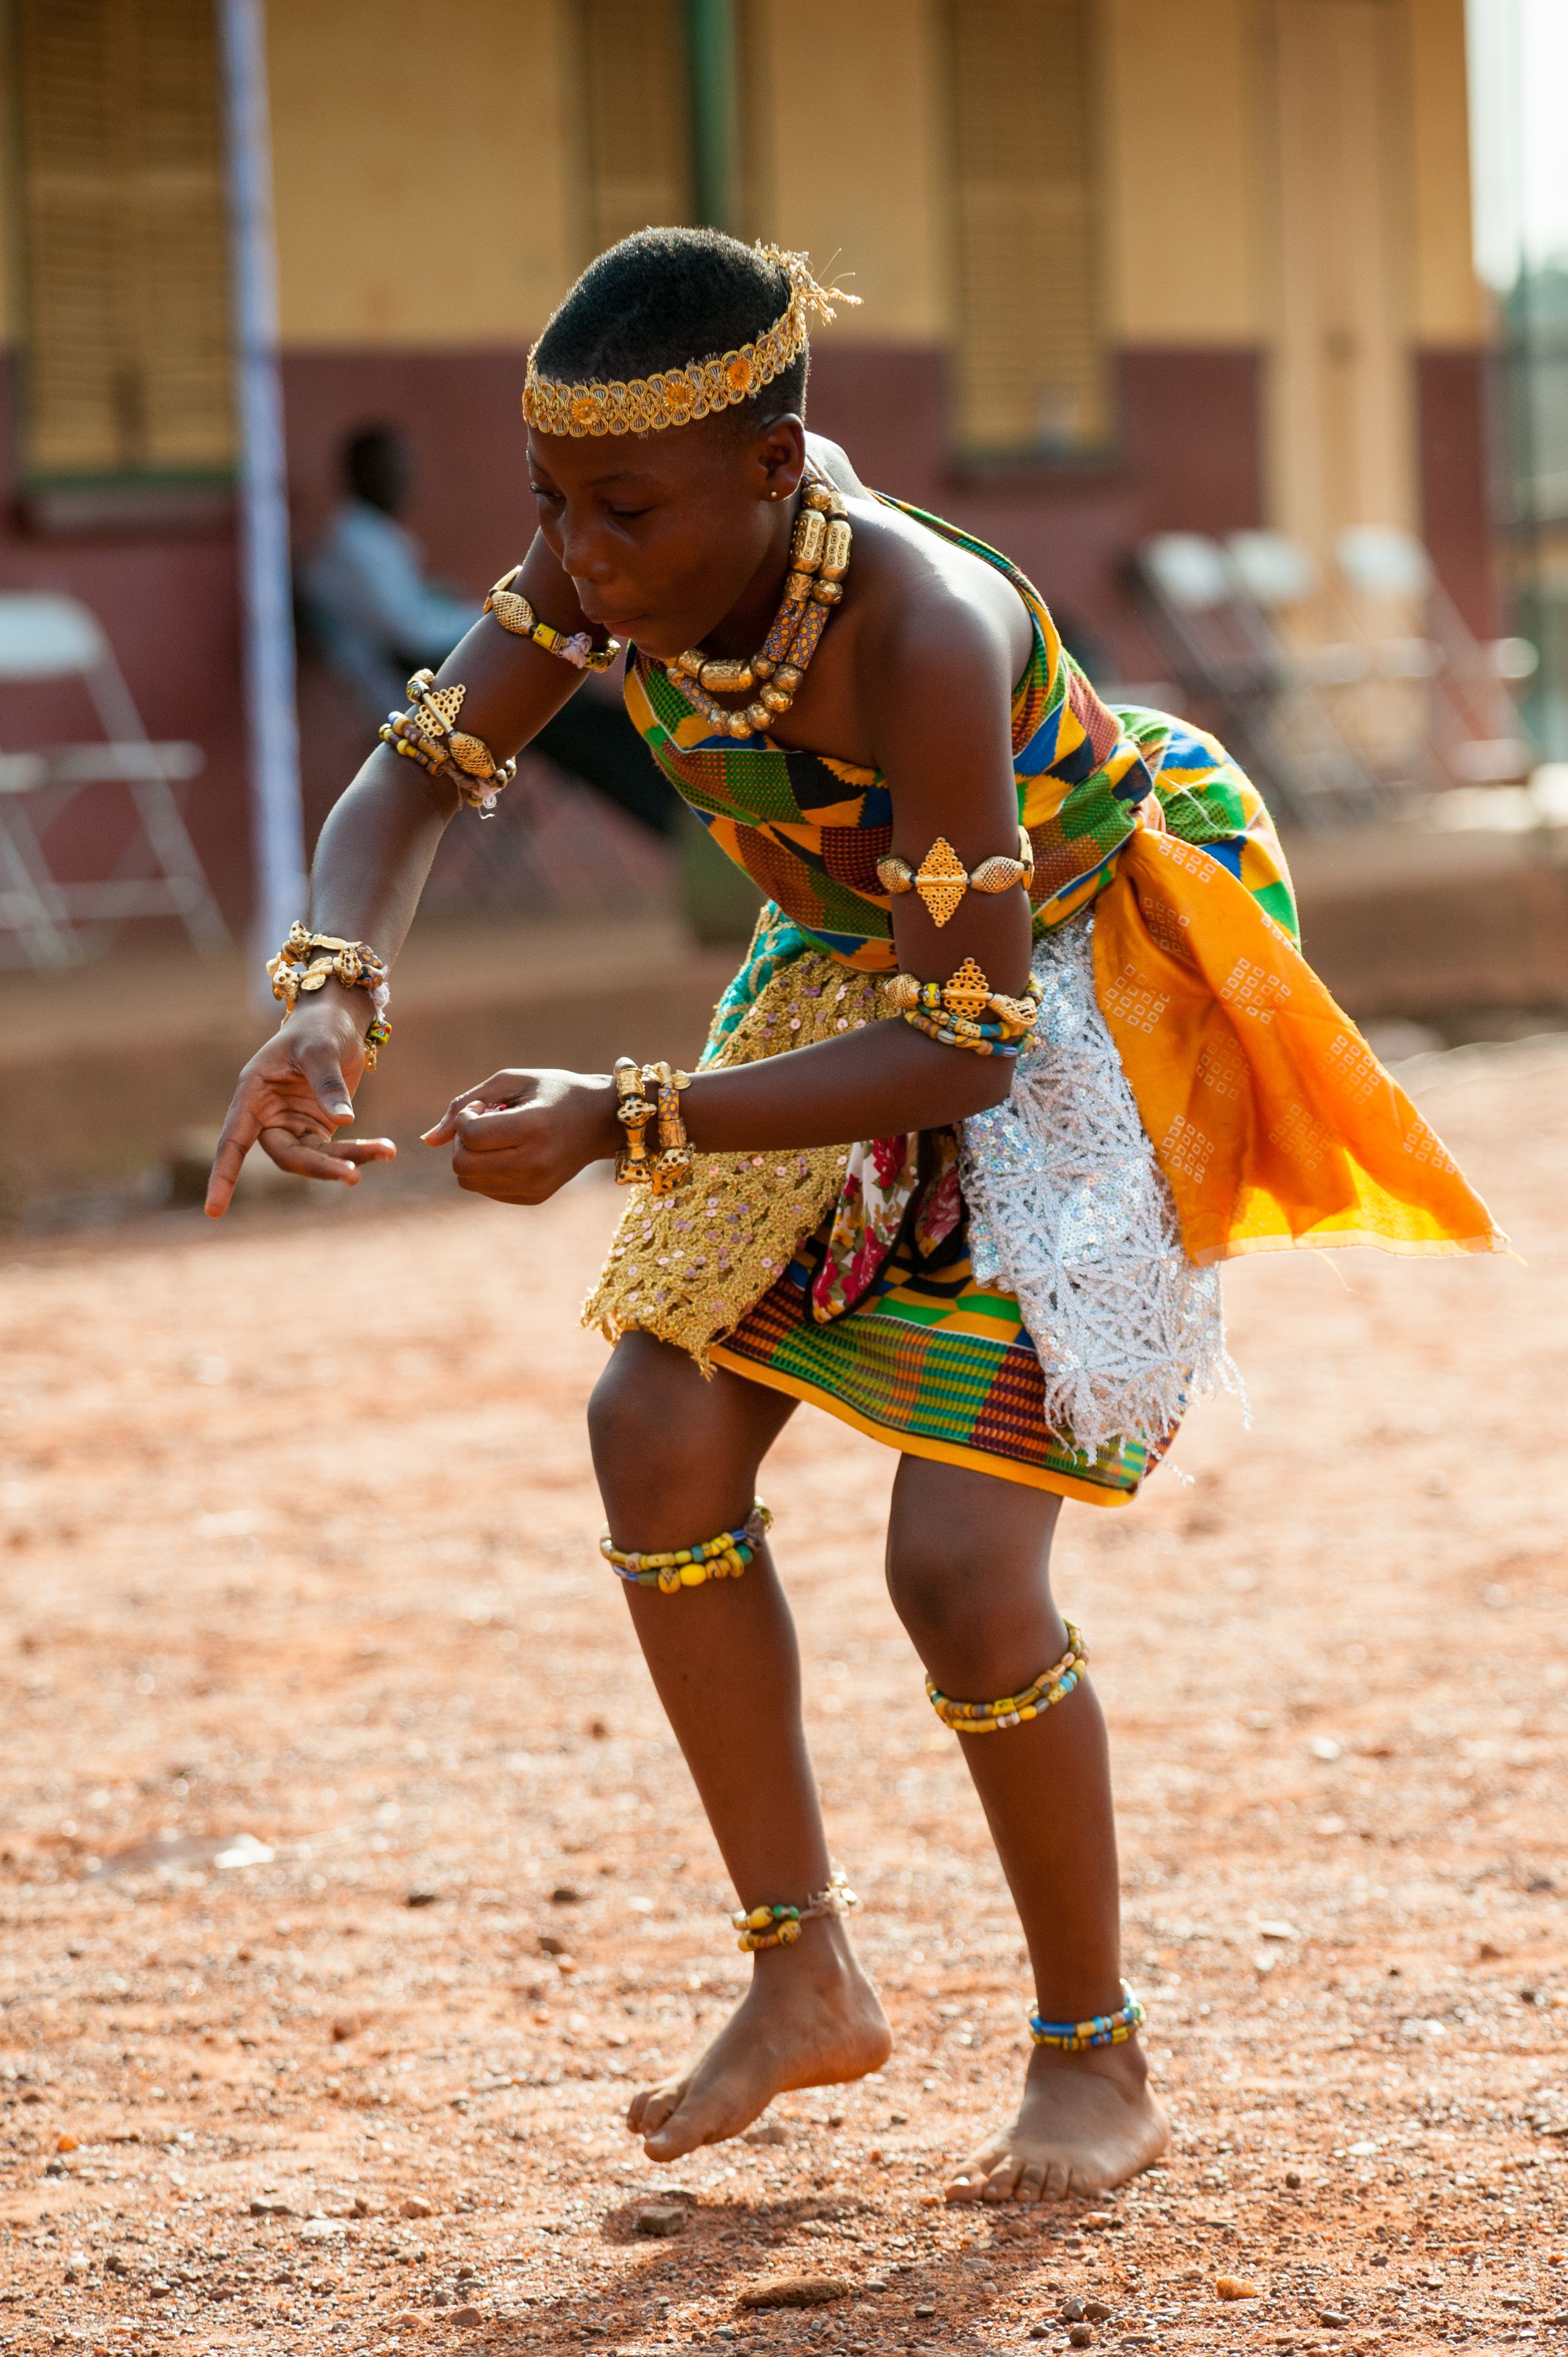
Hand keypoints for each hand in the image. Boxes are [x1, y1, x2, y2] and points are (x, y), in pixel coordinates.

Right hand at [205, 989, 396, 1216]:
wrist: (337, 1019)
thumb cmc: (319, 1028)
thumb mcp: (321, 1050)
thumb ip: (327, 1084)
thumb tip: (344, 1121)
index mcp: (252, 1094)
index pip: (232, 1142)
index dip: (224, 1176)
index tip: (214, 1211)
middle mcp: (267, 1114)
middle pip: (287, 1155)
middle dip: (320, 1167)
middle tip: (352, 1175)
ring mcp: (294, 1124)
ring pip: (315, 1157)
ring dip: (349, 1158)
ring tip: (386, 1151)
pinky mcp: (318, 1127)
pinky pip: (336, 1149)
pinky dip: (360, 1150)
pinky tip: (386, 1149)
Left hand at [423, 1066, 617, 1203]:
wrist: (600, 1122)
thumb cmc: (553, 1092)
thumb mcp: (512, 1081)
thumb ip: (464, 1102)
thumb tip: (428, 1141)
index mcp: (534, 1127)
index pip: (471, 1136)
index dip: (465, 1118)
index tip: (483, 1105)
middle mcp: (537, 1163)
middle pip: (463, 1166)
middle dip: (462, 1142)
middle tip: (484, 1124)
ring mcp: (537, 1185)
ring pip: (469, 1182)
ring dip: (471, 1158)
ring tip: (496, 1138)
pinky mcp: (535, 1197)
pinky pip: (486, 1190)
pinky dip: (487, 1171)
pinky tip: (509, 1152)